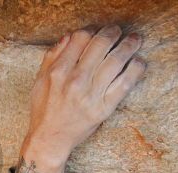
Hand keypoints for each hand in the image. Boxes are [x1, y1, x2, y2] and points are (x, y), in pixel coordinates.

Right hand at [18, 25, 146, 172]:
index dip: (92, 29)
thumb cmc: (44, 109)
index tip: (97, 30)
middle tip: (118, 31)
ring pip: (117, 59)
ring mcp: (91, 94)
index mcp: (58, 71)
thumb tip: (70, 36)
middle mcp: (75, 80)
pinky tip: (138, 62)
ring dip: (130, 45)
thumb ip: (52, 56)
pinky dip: (136, 68)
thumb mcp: (39, 80)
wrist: (50, 139)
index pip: (81, 37)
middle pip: (101, 43)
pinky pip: (126, 82)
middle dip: (113, 32)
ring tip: (135, 40)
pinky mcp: (105, 107)